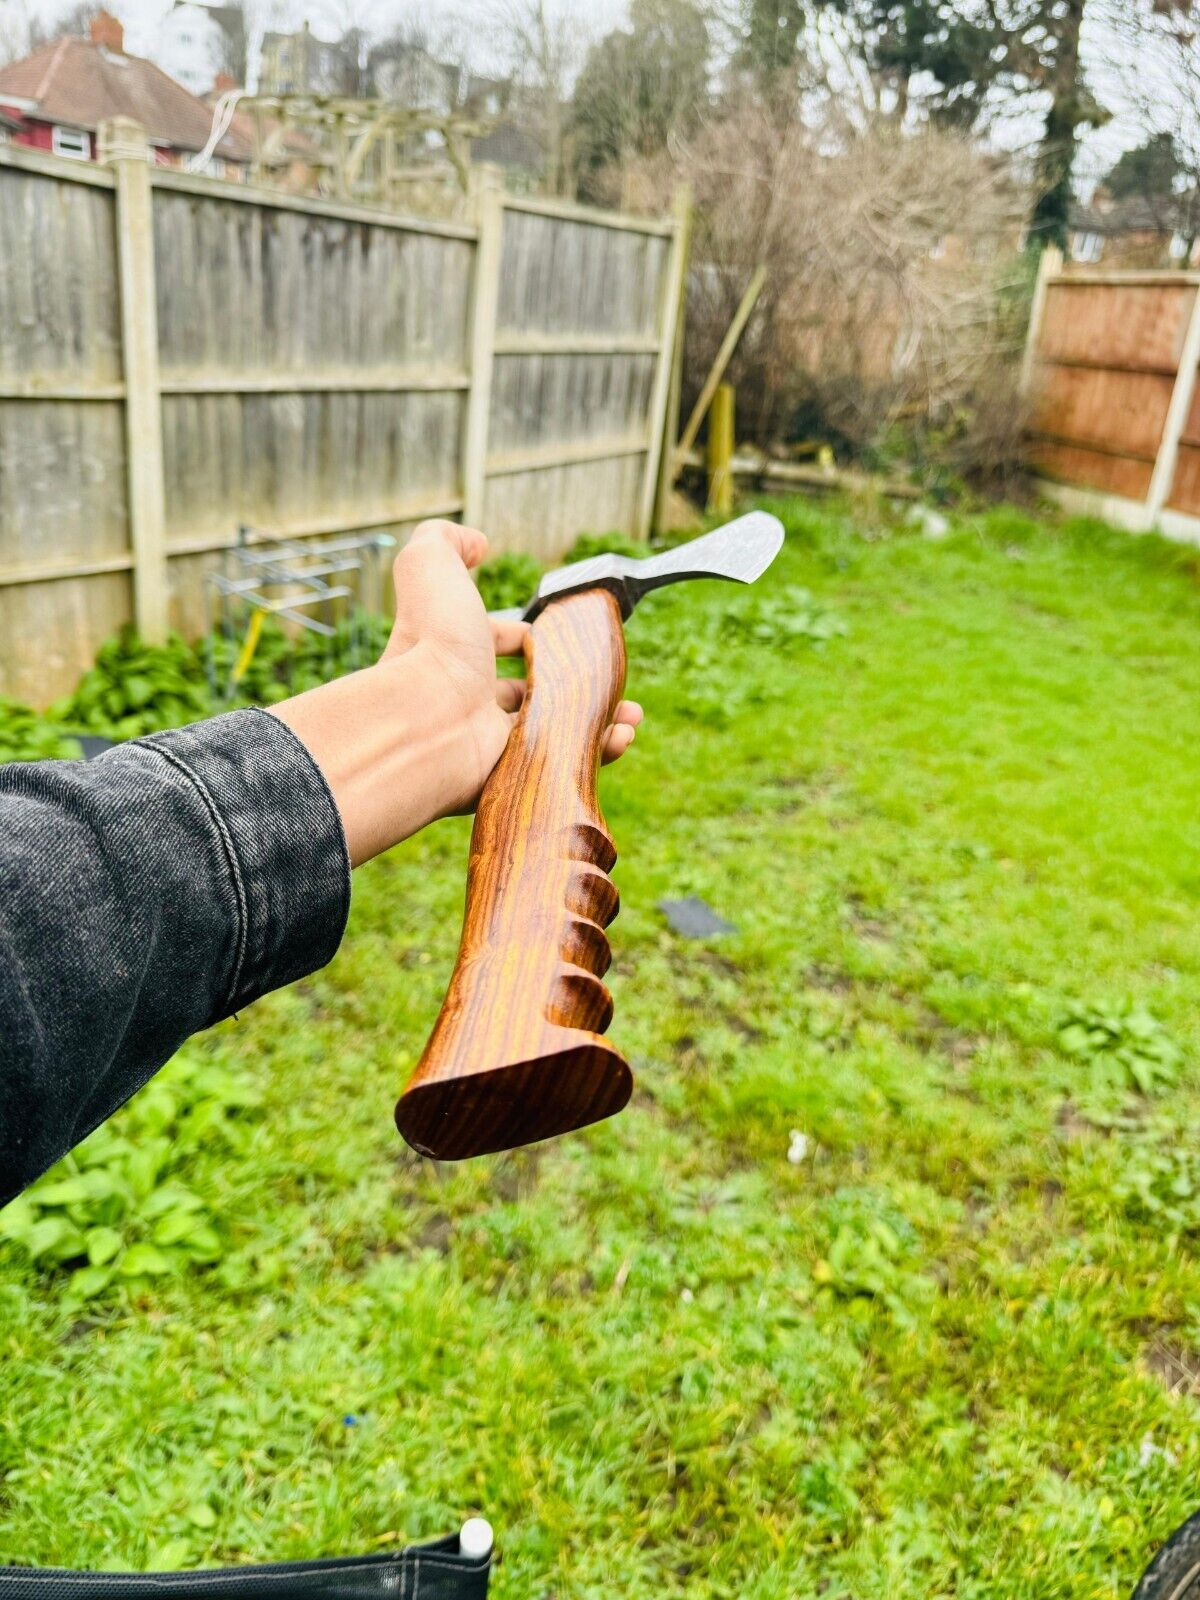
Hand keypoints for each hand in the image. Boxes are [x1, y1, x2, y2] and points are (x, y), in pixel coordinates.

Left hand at [271, 520, 642, 865]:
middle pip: (530, 691)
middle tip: (612, 679)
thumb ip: (444, 541)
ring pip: (552, 730)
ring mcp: (488, 743)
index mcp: (452, 653)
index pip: (494, 643)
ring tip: (630, 715)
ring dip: (595, 719)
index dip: (528, 635)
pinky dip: (594, 751)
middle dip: (575, 683)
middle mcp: (466, 700)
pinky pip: (559, 764)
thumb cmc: (431, 644)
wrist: (428, 723)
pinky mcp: (509, 777)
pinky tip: (619, 737)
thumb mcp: (431, 568)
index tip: (562, 631)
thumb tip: (476, 542)